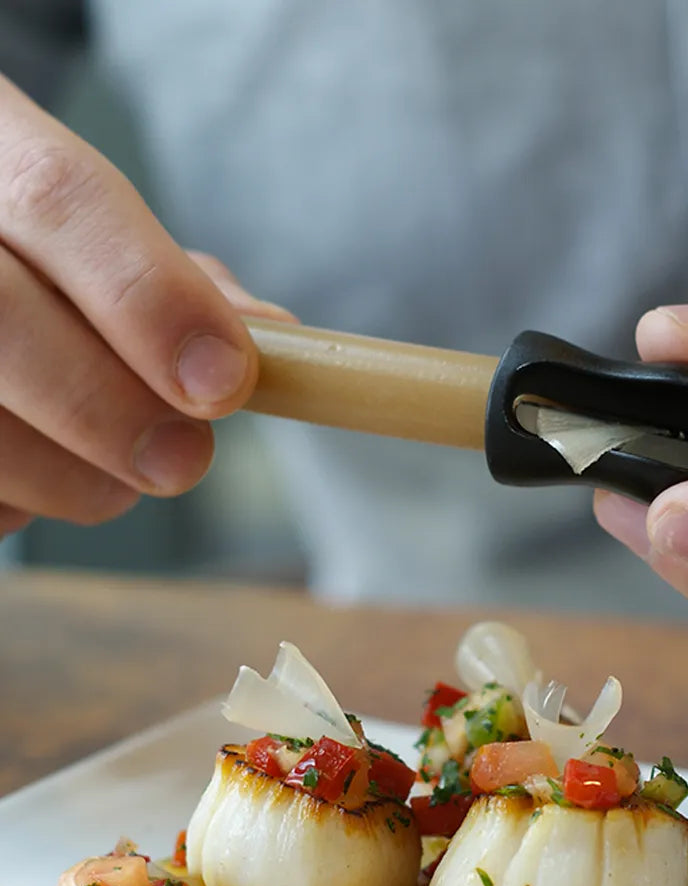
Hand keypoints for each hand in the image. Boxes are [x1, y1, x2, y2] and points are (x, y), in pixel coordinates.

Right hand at [0, 76, 290, 537]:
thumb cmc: (37, 251)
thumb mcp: (103, 232)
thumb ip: (183, 279)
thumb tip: (276, 335)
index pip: (61, 198)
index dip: (151, 299)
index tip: (225, 383)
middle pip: (0, 314)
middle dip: (108, 407)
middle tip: (184, 461)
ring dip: (65, 476)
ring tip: (112, 478)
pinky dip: (16, 501)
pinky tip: (32, 473)